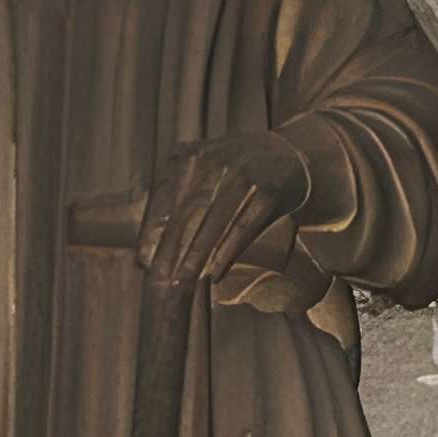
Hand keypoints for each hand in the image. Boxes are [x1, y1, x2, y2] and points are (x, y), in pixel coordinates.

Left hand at [136, 132, 309, 287]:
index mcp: (192, 155)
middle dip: (171, 251)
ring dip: (195, 258)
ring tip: (183, 282)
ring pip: (212, 225)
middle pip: (186, 215)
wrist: (294, 154)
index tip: (143, 259)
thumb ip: (176, 189)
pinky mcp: (268, 194)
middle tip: (161, 279)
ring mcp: (244, 177)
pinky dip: (226, 254)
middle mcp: (216, 162)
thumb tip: (150, 240)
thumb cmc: (238, 167)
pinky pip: (242, 230)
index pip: (163, 196)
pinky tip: (215, 274)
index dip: (151, 231)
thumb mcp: (204, 163)